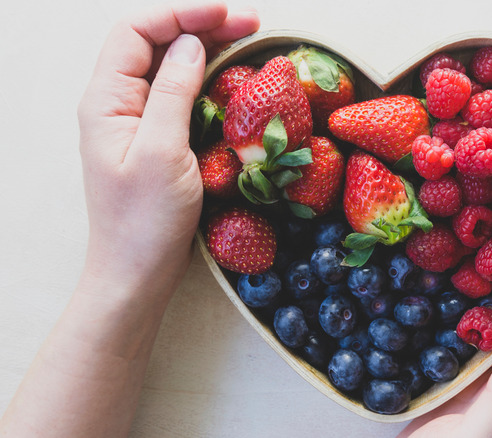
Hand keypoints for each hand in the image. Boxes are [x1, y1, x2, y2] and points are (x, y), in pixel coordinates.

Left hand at [77, 1, 259, 298]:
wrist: (137, 273)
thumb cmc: (144, 221)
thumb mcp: (162, 151)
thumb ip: (173, 92)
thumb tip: (191, 43)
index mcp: (106, 100)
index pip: (136, 32)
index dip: (180, 14)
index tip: (225, 13)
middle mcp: (118, 104)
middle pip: (157, 44)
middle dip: (202, 27)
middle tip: (252, 25)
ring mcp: (138, 122)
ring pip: (172, 68)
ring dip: (209, 50)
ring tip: (249, 43)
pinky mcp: (158, 140)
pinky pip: (182, 97)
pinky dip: (209, 82)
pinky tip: (235, 81)